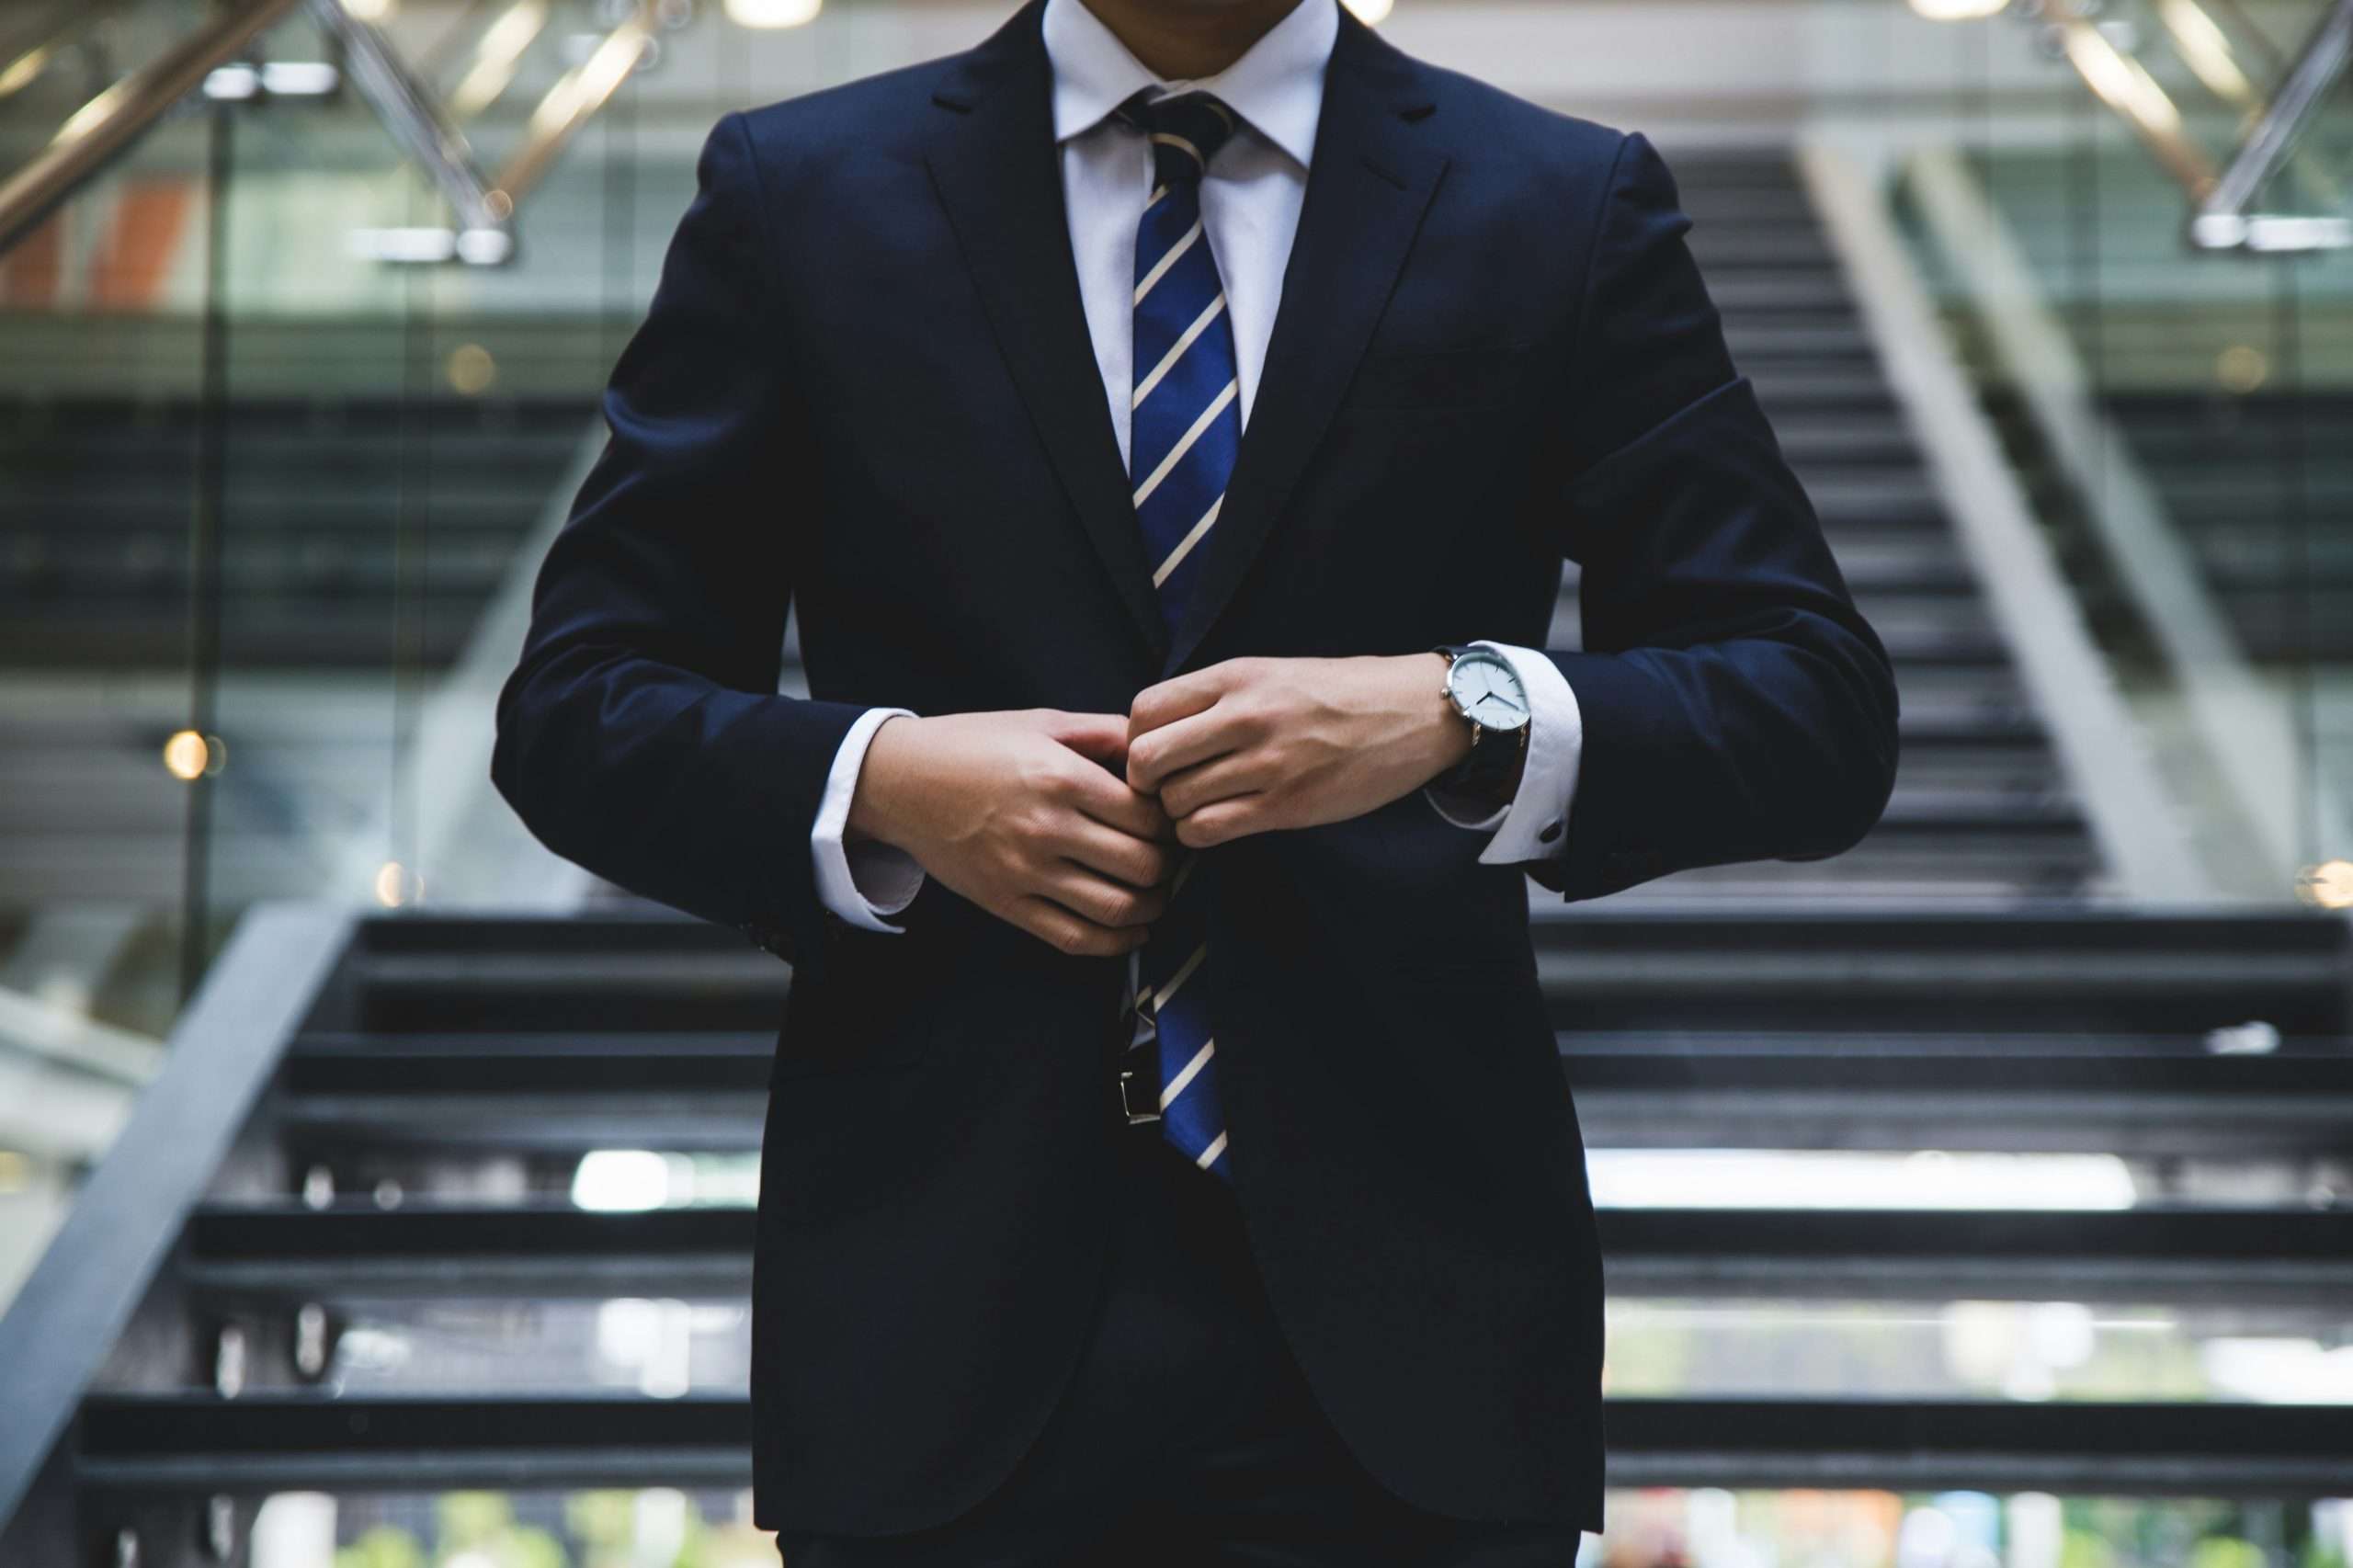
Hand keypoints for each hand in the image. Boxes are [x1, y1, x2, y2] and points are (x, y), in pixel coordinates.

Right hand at [847, 709, 1176, 955]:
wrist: (901, 782)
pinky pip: (1074, 938)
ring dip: (1152, 907)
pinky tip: (1132, 930)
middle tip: (1169, 857)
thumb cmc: (974, 745)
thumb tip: (1157, 749)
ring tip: (1156, 893)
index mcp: (1061, 777)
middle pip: (1142, 865)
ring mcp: (1025, 872)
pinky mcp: (1006, 903)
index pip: (1147, 816)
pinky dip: (1116, 943)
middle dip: (1168, 865)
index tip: (1170, 820)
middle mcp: (1046, 828)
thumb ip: (1104, 733)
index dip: (1171, 822)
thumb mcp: (1042, 723)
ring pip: (1117, 908)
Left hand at [1126, 655, 1472, 848]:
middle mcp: (1245, 716)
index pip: (1144, 710)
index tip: (1155, 753)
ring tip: (1198, 805)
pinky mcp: (1287, 805)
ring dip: (1176, 812)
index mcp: (1236, 676)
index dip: (1135, 739)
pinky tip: (1218, 823)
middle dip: (1145, 782)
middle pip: (1146, 759)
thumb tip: (1153, 731)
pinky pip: (1209, 830)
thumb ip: (1215, 697)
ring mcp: (1267, 763)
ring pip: (1175, 801)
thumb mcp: (1271, 673)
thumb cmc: (1338, 694)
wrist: (1413, 713)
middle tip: (1165, 788)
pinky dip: (1200, 834)